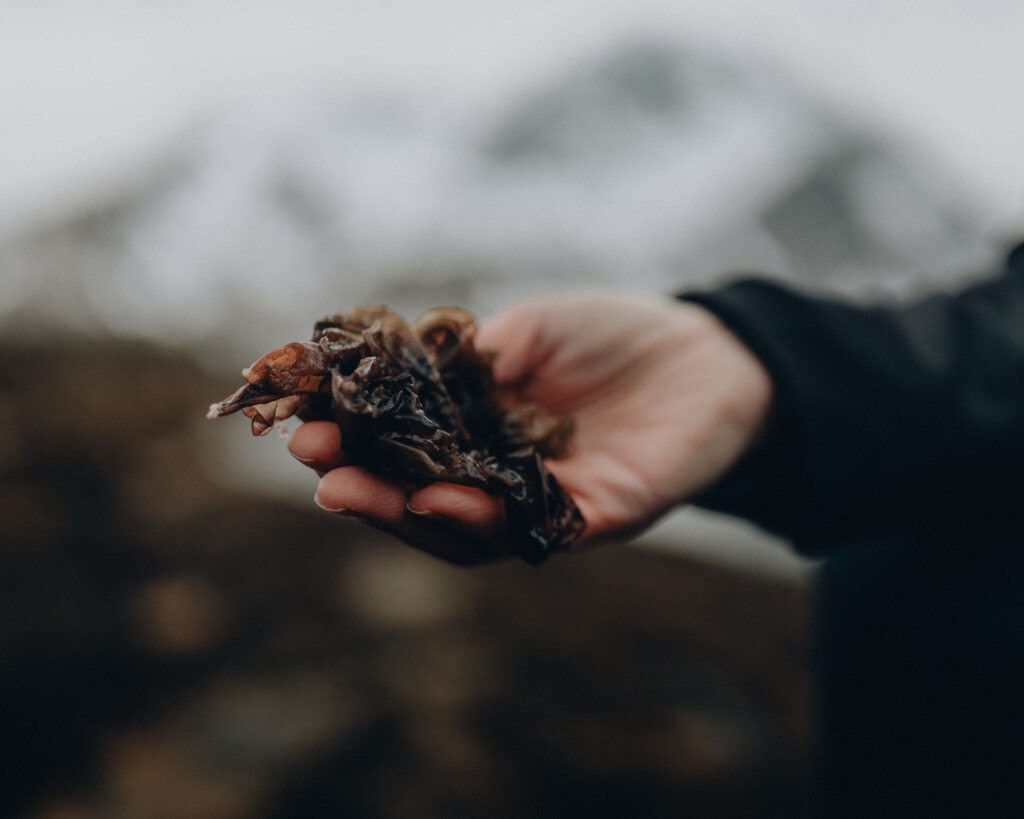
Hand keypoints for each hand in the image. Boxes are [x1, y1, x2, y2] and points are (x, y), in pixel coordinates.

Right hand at [288, 293, 772, 562]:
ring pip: (469, 532)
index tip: (304, 428)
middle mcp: (505, 480)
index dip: (355, 446)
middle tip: (318, 474)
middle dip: (365, 490)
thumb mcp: (528, 329)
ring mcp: (548, 504)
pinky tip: (446, 500)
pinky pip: (537, 530)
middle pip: (423, 502)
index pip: (405, 453)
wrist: (711, 351)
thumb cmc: (613, 334)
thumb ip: (469, 356)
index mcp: (480, 435)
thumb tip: (391, 368)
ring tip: (356, 493)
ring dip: (409, 516)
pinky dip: (487, 522)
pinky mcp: (600, 515)